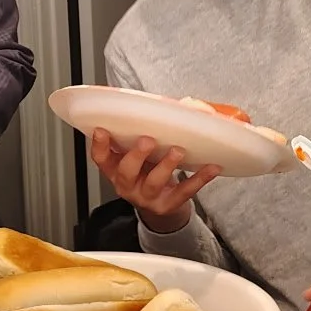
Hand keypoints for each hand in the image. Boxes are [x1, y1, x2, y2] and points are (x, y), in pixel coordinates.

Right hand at [88, 129, 221, 233]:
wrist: (162, 203)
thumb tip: (187, 104)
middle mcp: (127, 185)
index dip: (99, 145)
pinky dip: (199, 179)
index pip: (101, 159)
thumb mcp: (143, 153)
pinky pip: (183, 192)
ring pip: (153, 183)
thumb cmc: (149, 171)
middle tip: (148, 140)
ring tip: (177, 151)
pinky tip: (211, 167)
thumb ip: (151, 131)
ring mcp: (146, 197)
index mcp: (116, 169)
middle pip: (126, 172)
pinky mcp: (167, 205)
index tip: (102, 130)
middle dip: (136, 155)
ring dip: (165, 166)